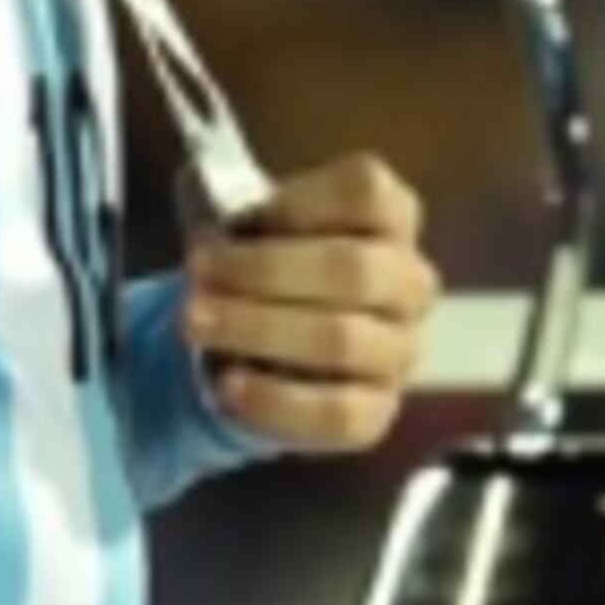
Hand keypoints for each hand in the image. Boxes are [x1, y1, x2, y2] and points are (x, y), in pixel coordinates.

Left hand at [186, 151, 438, 453]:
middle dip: (263, 271)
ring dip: (256, 329)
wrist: (272, 346)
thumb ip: (249, 220)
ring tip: (195, 323)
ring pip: (341, 341)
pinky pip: (336, 413)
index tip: (239, 219)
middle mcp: (410, 283)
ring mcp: (401, 351)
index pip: (366, 191)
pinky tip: (228, 384)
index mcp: (391, 218)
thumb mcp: (260, 227)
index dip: (299, 202)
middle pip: (352, 269)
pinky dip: (274, 400)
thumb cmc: (272, 269)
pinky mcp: (378, 412)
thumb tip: (220, 236)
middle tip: (196, 274)